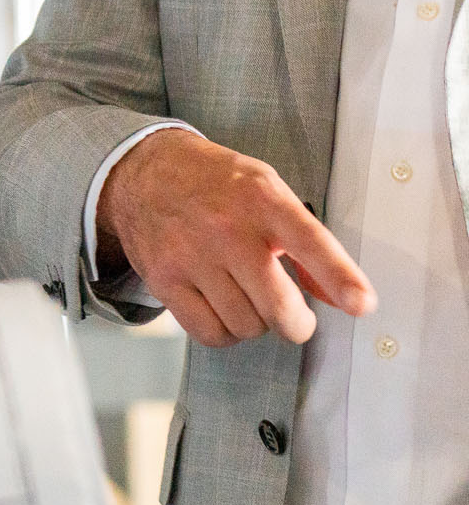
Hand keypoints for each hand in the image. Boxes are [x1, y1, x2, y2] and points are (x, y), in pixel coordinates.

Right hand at [96, 128, 376, 346]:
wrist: (143, 170)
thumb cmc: (214, 183)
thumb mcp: (267, 191)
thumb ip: (305, 242)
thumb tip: (340, 299)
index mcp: (261, 198)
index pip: (310, 241)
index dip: (339, 276)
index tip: (361, 304)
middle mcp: (226, 227)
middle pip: (279, 306)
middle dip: (297, 324)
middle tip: (294, 318)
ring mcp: (191, 255)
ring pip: (246, 326)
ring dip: (255, 323)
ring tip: (244, 297)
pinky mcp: (163, 278)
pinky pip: (209, 334)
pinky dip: (224, 332)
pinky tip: (222, 309)